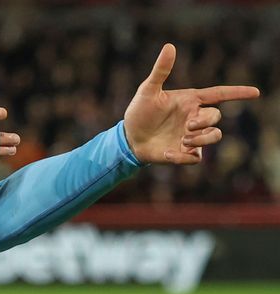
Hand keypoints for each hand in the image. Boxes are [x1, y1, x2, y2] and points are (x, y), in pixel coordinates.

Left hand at [124, 44, 259, 164]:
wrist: (129, 138)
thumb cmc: (139, 112)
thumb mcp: (148, 90)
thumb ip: (161, 71)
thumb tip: (170, 46)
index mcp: (190, 101)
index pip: (219, 94)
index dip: (237, 92)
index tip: (255, 92)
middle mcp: (194, 117)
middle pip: (216, 117)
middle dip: (206, 121)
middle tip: (187, 126)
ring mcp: (191, 136)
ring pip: (215, 136)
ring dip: (203, 138)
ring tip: (184, 139)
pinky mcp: (184, 153)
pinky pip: (196, 157)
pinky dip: (184, 157)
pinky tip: (168, 153)